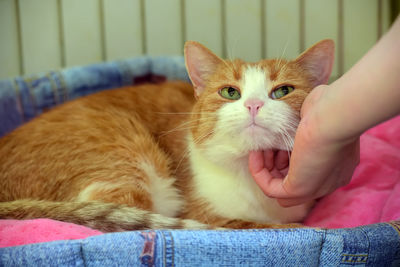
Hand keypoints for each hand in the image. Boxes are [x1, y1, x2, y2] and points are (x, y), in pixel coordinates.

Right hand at [249, 85, 359, 206]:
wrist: (335, 117)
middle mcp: (327, 182)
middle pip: (291, 182)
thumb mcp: (314, 116)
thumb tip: (292, 119)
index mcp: (337, 166)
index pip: (306, 171)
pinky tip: (255, 153)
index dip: (287, 156)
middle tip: (266, 143)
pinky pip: (271, 189)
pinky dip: (259, 173)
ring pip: (280, 190)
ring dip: (265, 167)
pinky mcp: (300, 190)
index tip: (276, 139)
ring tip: (259, 146)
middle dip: (274, 162)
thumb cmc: (330, 109)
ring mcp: (314, 189)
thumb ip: (303, 123)